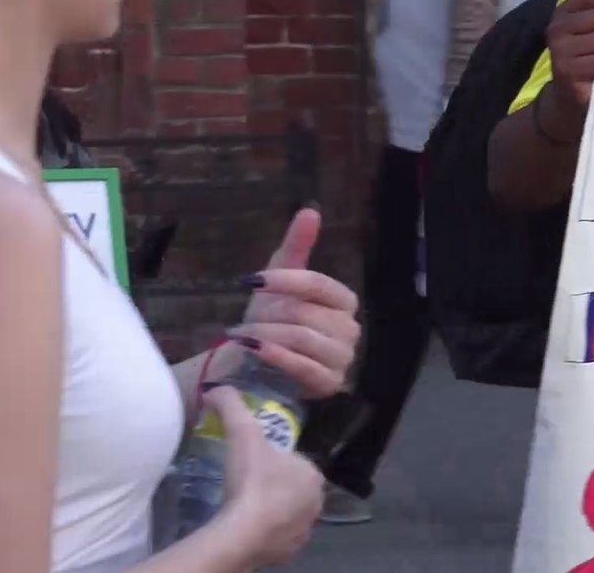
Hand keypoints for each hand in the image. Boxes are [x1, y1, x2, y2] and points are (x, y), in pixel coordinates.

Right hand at [206, 386, 323, 565]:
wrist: (245, 531)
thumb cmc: (251, 480)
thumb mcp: (242, 434)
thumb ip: (232, 407)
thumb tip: (216, 389)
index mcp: (314, 475)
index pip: (294, 463)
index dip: (271, 462)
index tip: (249, 465)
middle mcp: (317, 503)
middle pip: (290, 489)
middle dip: (271, 486)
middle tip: (242, 485)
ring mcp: (304, 530)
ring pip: (286, 514)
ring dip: (269, 510)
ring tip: (242, 506)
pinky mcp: (290, 553)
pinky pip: (278, 538)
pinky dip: (265, 534)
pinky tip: (246, 527)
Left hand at [227, 207, 360, 399]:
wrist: (255, 363)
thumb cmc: (270, 318)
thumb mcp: (279, 278)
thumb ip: (297, 245)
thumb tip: (310, 210)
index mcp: (344, 301)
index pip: (319, 285)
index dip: (285, 281)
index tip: (251, 281)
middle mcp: (350, 329)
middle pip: (308, 313)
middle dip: (269, 317)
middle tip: (242, 324)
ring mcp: (343, 358)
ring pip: (304, 339)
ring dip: (267, 337)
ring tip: (244, 338)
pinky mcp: (330, 383)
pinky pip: (305, 367)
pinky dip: (277, 358)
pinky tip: (256, 352)